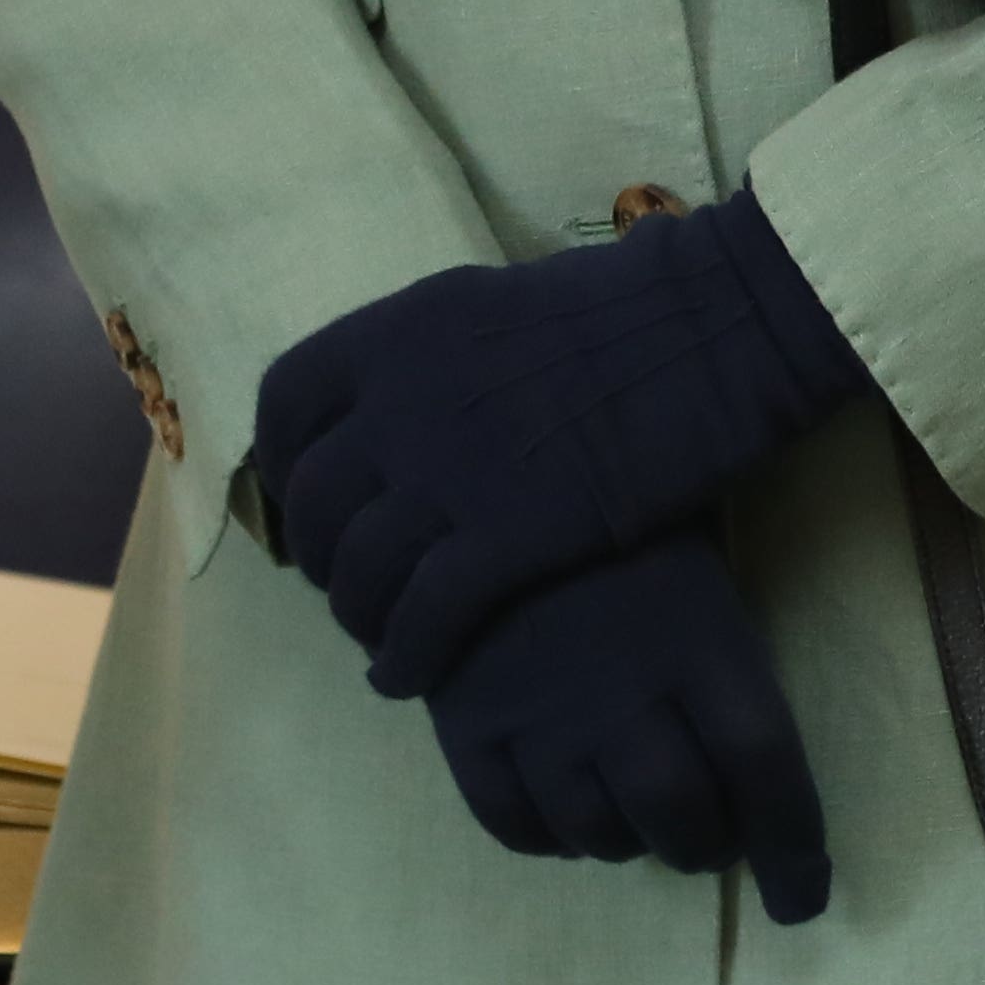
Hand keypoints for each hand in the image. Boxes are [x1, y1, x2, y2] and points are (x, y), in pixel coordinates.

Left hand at [251, 191, 864, 691]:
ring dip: (358, 615)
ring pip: (356, 570)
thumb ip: (425, 359)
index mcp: (390, 334)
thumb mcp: (484, 308)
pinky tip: (408, 676)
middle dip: (318, 554)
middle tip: (344, 583)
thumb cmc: (615, 313)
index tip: (304, 501)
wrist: (701, 331)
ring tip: (379, 639)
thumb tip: (394, 402)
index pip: (284, 406)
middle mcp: (396, 401)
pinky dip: (403, 656)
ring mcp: (445, 472)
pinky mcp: (503, 538)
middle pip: (312, 500)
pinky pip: (420, 617)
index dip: (283, 465)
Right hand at [421, 534, 832, 924]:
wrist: (478, 466)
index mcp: (694, 636)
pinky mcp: (466, 721)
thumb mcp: (694, 568)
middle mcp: (621, 687)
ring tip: (633, 812)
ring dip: (630, 843)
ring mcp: (536, 711)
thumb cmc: (614, 519)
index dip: (793, 849)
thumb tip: (758, 782)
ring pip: (600, 834)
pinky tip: (566, 811)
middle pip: (684, 818)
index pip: (764, 767)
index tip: (801, 897)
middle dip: (707, 847)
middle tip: (709, 835)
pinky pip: (516, 827)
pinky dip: (552, 839)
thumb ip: (727, 667)